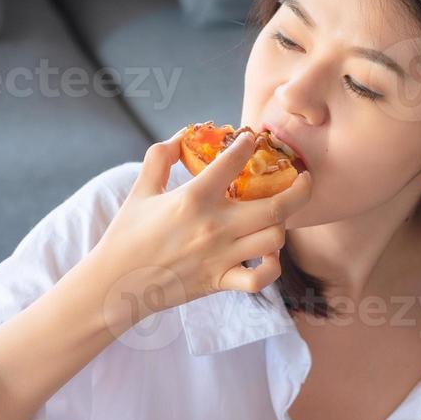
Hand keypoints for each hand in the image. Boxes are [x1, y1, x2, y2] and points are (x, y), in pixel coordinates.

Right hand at [88, 129, 312, 330]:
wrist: (116, 283)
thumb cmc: (127, 235)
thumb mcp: (140, 190)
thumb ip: (159, 158)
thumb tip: (181, 136)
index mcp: (193, 198)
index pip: (233, 162)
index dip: (249, 145)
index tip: (255, 139)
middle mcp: (214, 227)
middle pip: (276, 206)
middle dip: (299, 189)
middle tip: (304, 178)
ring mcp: (221, 256)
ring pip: (274, 239)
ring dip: (282, 225)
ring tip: (278, 216)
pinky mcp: (221, 281)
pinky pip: (260, 279)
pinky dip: (271, 268)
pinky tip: (268, 255)